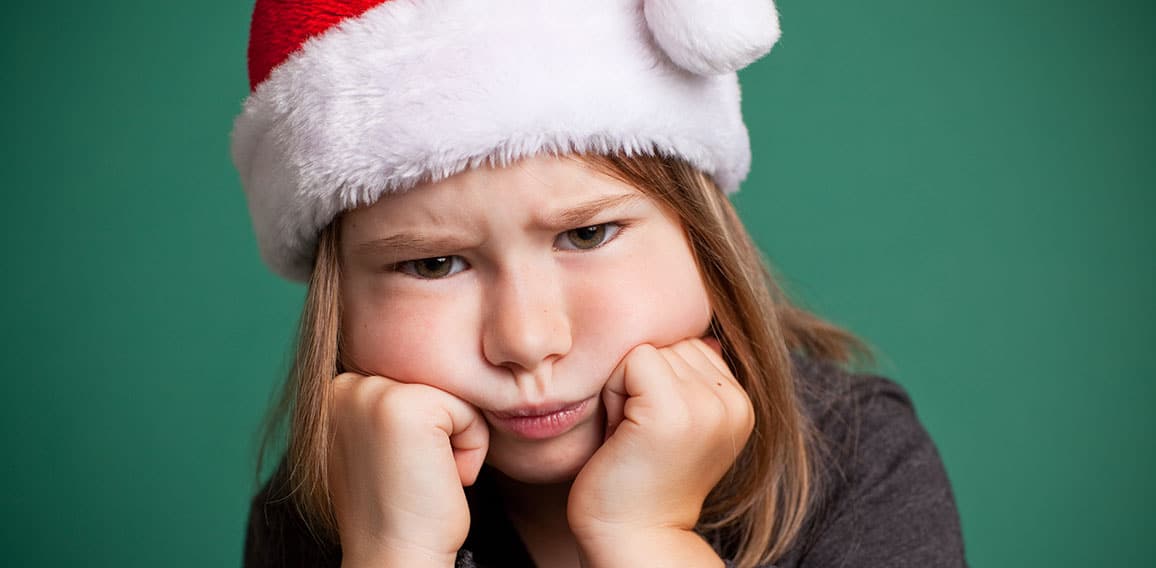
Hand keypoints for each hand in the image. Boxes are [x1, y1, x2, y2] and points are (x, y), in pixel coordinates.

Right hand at [328, 373, 488, 566]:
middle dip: (440, 433)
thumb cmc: (399, 508)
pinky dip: (469, 451)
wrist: (396, 556)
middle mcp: (347, 385)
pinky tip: (438, 478)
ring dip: (456, 440)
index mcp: (336, 391)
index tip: (398, 471)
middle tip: (413, 476)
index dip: (424, 431)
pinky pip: (469, 412)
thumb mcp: (381, 442)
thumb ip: (391, 403)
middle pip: (435, 383)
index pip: (416, 382)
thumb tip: (436, 369)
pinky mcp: (406, 406)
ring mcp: (372, 392)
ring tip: (423, 476)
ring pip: (454, 395)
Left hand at [567, 338, 753, 563]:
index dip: (657, 381)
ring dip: (625, 388)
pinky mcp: (672, 410)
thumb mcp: (677, 420)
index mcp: (740, 402)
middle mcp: (733, 400)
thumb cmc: (638, 478)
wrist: (633, 535)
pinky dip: (614, 394)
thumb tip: (707, 334)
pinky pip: (631, 360)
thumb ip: (692, 378)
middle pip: (667, 342)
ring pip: (647, 349)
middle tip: (639, 436)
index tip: (654, 431)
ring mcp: (706, 404)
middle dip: (640, 381)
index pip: (687, 344)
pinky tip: (623, 435)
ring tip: (632, 437)